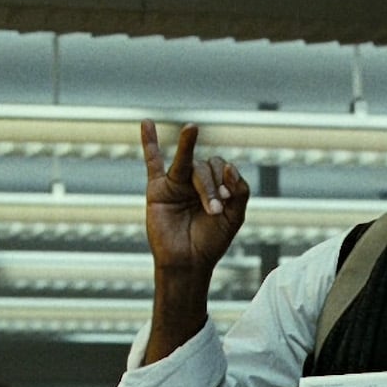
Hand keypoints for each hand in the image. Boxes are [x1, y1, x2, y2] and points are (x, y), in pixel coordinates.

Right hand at [141, 120, 247, 274]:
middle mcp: (196, 181)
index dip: (225, 181)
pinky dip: (149, 141)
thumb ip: (239, 191)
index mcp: (215, 185)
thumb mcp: (235, 217)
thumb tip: (229, 165)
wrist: (187, 263)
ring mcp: (175, 183)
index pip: (222, 168)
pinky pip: (152, 161)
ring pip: (185, 161)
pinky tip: (147, 123)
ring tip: (192, 131)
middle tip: (212, 209)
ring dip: (189, 148)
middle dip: (210, 185)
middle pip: (205, 166)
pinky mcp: (157, 190)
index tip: (224, 204)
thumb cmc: (210, 242)